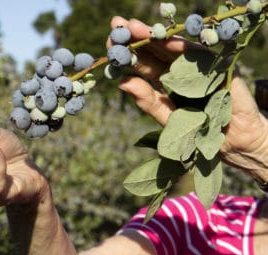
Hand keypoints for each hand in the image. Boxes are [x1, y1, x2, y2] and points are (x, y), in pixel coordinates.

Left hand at [107, 17, 267, 177]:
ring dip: (154, 36)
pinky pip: (198, 55)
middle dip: (135, 38)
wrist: (233, 142)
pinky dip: (184, 47)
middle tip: (117, 25)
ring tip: (133, 27)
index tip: (109, 44)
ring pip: (172, 47)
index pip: (142, 64)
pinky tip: (166, 39)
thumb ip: (148, 102)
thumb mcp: (168, 118)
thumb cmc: (197, 132)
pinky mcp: (215, 66)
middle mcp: (176, 70)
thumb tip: (122, 83)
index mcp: (163, 82)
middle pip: (154, 51)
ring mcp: (195, 66)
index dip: (126, 54)